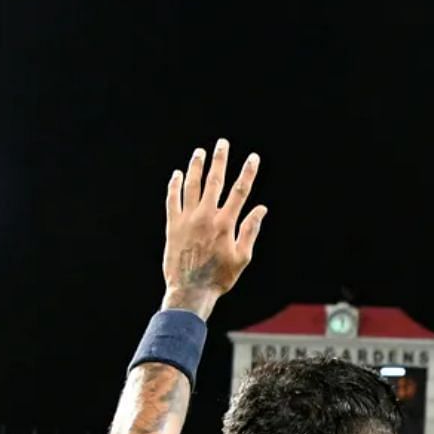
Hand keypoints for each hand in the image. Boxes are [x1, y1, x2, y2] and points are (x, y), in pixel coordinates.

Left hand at [161, 138, 266, 317]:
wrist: (190, 290)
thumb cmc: (219, 277)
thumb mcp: (242, 257)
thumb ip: (250, 230)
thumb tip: (260, 209)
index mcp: (225, 224)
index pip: (240, 192)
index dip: (248, 173)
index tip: (253, 158)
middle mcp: (205, 217)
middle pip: (214, 181)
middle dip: (220, 160)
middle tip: (222, 144)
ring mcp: (187, 219)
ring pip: (191, 185)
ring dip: (196, 166)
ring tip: (200, 152)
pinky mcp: (173, 225)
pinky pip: (173, 199)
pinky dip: (175, 185)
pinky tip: (178, 174)